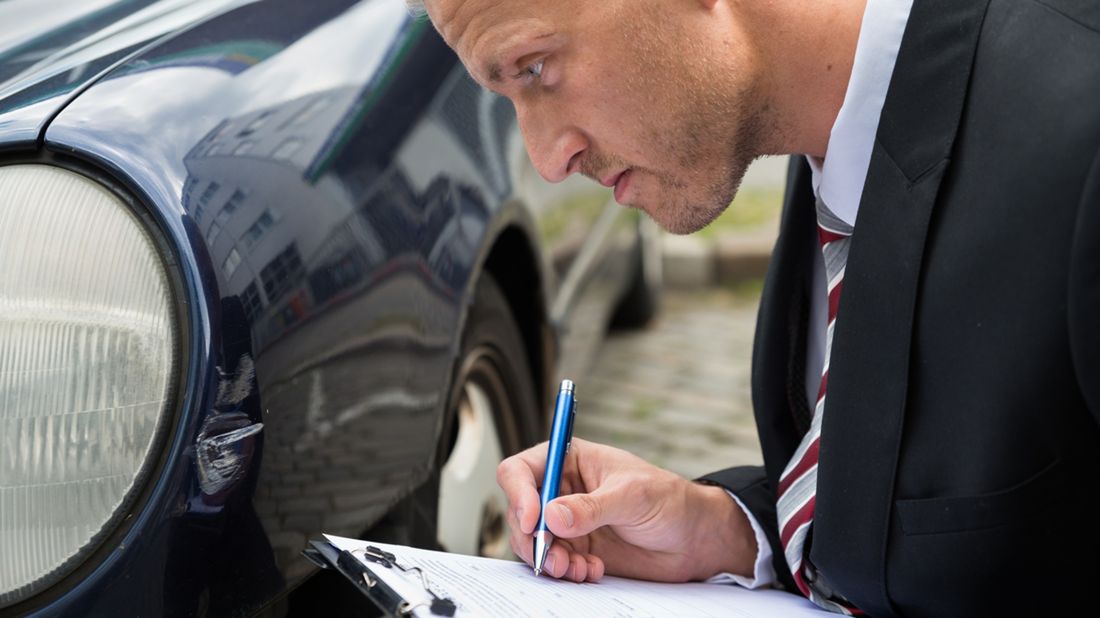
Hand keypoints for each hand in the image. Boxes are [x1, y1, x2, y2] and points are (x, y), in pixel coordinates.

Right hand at [497, 438, 756, 582]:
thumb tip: (552, 516)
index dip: (519, 495)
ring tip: (575, 569)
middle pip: (521, 511)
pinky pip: (554, 563)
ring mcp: (567, 522)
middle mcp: (562, 489)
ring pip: (532, 542)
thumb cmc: (668, 500)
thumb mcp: (632, 496)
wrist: (693, 539)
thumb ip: (592, 507)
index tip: (534, 521)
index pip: (522, 470)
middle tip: (553, 557)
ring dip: (548, 560)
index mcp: (569, 460)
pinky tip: (591, 572)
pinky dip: (566, 572)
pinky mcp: (577, 549)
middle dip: (532, 538)